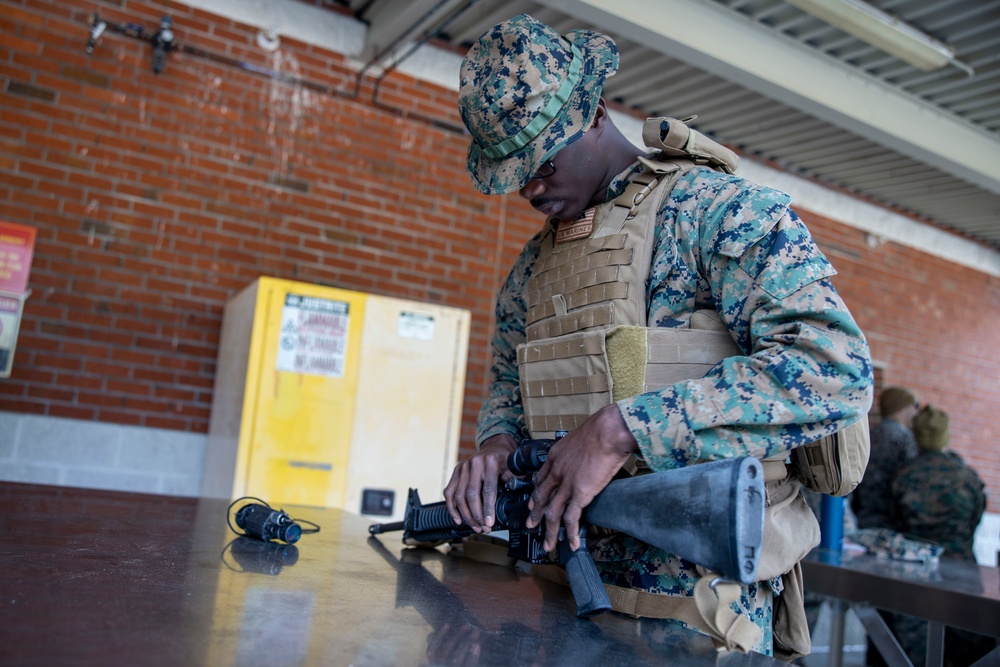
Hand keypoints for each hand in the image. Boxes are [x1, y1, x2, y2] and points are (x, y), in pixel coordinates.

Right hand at [443, 434, 517, 532]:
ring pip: (459, 496)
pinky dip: (452, 508)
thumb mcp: (513, 467)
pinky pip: (449, 493)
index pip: (488, 488)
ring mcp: (462, 467)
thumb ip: (514, 480)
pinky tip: (458, 520)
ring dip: (466, 516)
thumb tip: (516, 496)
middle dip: (477, 515)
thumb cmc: (504, 458)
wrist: (493, 447)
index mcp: (490, 461)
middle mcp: (474, 463)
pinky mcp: (455, 472)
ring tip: (475, 527)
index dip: (488, 508)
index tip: (489, 522)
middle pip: (471, 495)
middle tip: (484, 528)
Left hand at [526, 404, 637, 551]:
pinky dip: (571, 533)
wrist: (607, 431)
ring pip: (553, 513)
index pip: (541, 478)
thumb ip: (579, 449)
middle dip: (536, 514)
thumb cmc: (601, 429)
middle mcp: (556, 472)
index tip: (533, 502)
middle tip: (531, 525)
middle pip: (542, 498)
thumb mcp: (581, 437)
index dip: (536, 493)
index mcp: (555, 456)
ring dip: (550, 531)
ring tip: (548, 545)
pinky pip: (572, 518)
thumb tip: (588, 453)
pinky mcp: (580, 494)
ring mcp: (566, 484)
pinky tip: (571, 543)